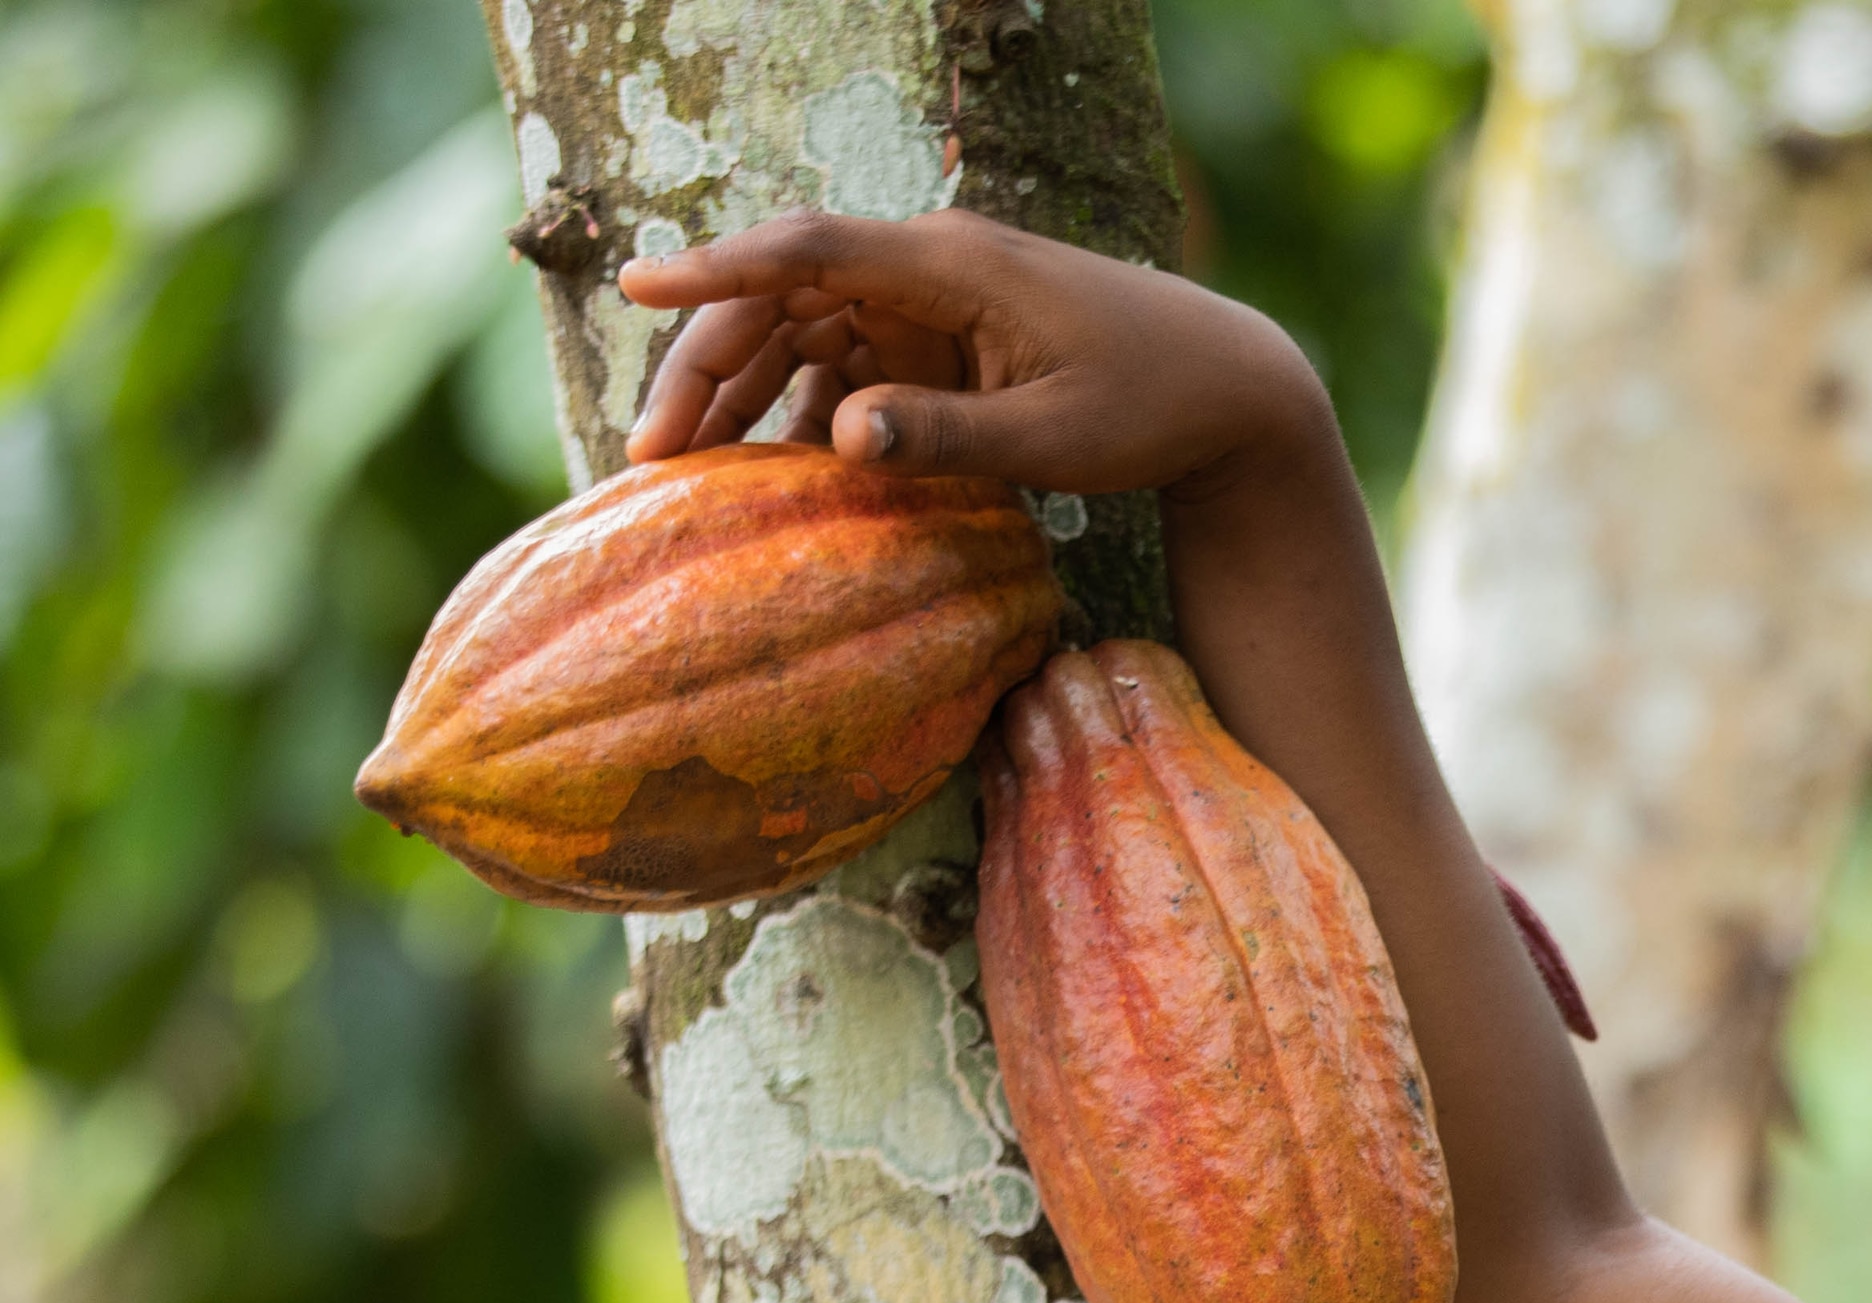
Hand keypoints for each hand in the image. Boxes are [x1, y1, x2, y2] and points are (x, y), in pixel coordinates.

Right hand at [613, 209, 1330, 501]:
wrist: (1231, 389)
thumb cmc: (1156, 407)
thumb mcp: (1056, 437)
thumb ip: (949, 437)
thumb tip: (841, 440)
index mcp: (953, 266)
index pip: (808, 250)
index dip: (715, 268)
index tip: (634, 285)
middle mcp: (929, 268)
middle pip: (783, 300)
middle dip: (708, 369)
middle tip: (652, 456)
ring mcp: (931, 303)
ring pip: (803, 335)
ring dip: (745, 398)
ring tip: (689, 477)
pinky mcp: (941, 340)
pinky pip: (846, 366)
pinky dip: (804, 414)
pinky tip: (770, 477)